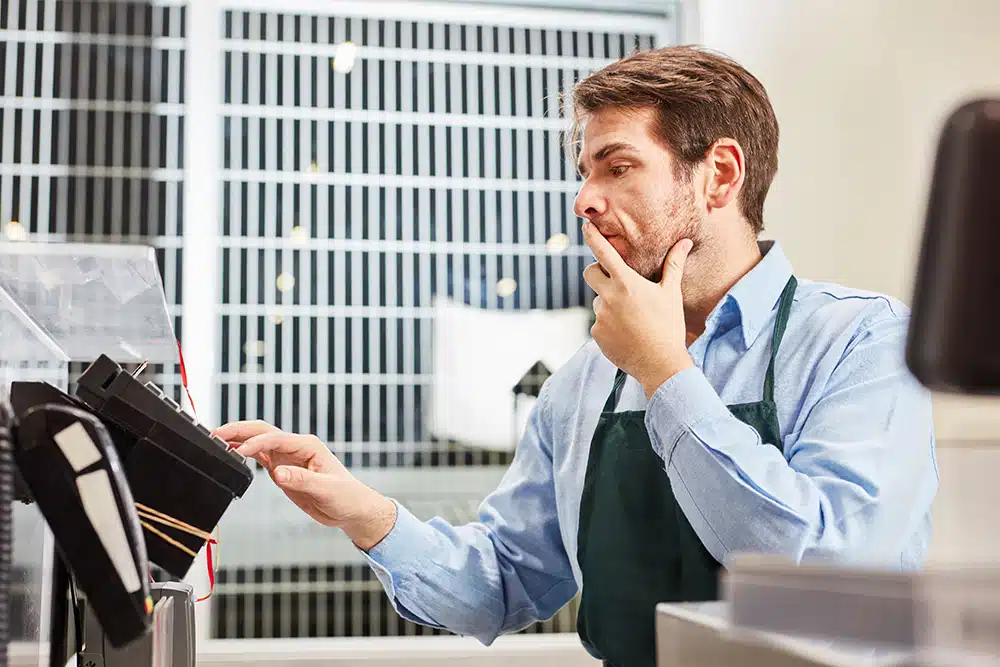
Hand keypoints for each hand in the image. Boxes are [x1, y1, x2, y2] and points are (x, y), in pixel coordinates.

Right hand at [211, 420, 395, 549]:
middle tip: (217, 433)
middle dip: (239, 430)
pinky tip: (230, 452)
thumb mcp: (326, 489)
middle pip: (263, 431)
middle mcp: (296, 447)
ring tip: (216, 439)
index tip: (239, 451)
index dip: (256, 443)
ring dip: (238, 439)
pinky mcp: (282, 469)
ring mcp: (287, 457)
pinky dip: (244, 453)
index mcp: (308, 445)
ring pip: (258, 441)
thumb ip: (301, 480)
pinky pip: (260, 457)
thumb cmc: (346, 496)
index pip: (276, 439)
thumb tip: (278, 473)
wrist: (351, 508)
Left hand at [582, 222, 694, 397]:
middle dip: (597, 271)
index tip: (586, 226)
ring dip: (609, 303)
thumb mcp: (671, 294)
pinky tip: (627, 333)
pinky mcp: (596, 334)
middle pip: (589, 273)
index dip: (592, 237)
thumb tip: (684, 242)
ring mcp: (600, 316)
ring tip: (632, 318)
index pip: (603, 253)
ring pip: (598, 300)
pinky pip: (599, 322)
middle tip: (613, 280)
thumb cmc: (669, 326)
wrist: (660, 365)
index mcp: (627, 283)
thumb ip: (673, 265)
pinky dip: (609, 324)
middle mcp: (609, 297)